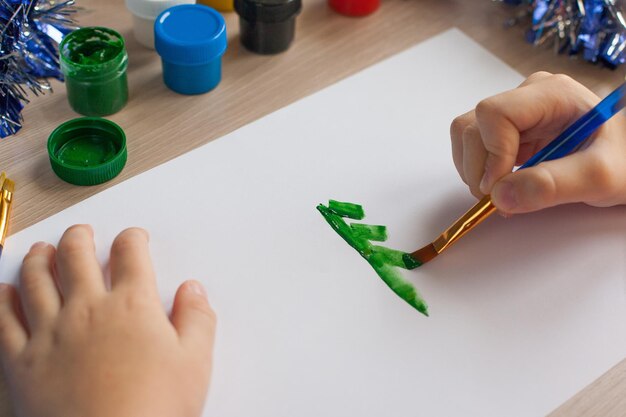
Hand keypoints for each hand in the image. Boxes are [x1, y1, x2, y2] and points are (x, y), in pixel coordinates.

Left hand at [0, 225, 215, 416]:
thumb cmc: (155, 408)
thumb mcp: (195, 362)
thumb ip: (197, 318)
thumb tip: (193, 289)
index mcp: (132, 305)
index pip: (131, 254)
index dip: (133, 238)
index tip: (135, 238)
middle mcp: (88, 309)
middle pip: (77, 256)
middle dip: (79, 237)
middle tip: (81, 232)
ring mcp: (50, 333)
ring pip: (36, 279)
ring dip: (38, 258)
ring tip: (41, 249)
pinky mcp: (22, 362)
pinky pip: (5, 321)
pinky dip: (3, 301)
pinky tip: (5, 292)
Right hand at [450, 72, 625, 213]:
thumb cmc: (624, 162)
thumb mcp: (600, 176)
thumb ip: (553, 185)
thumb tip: (500, 196)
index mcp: (551, 94)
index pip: (494, 113)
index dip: (490, 153)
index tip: (500, 187)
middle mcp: (527, 97)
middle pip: (472, 126)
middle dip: (478, 167)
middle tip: (500, 198)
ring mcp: (515, 114)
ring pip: (466, 135)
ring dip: (473, 170)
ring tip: (502, 193)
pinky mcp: (507, 132)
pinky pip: (473, 147)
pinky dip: (478, 172)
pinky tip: (504, 186)